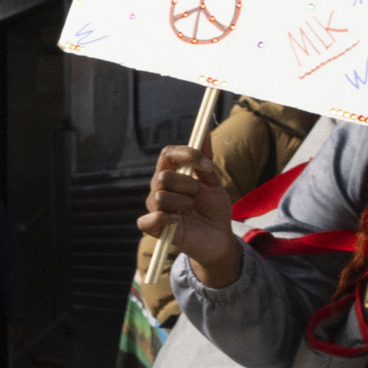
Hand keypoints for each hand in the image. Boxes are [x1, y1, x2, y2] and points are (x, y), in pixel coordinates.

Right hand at [136, 144, 244, 288]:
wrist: (219, 237)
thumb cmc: (213, 209)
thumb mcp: (213, 182)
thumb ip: (205, 158)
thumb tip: (206, 129)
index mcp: (172, 174)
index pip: (167, 154)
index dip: (186, 155)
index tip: (207, 165)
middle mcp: (159, 189)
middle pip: (163, 176)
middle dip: (188, 185)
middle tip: (198, 196)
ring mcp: (155, 208)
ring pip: (160, 197)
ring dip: (183, 203)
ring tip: (191, 210)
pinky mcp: (155, 228)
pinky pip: (148, 219)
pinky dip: (165, 219)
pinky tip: (179, 222)